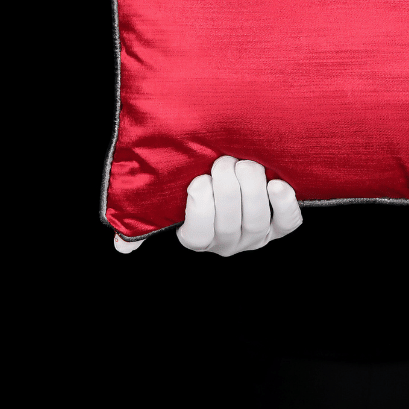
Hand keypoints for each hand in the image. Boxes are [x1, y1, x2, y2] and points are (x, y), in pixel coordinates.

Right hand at [112, 155, 301, 254]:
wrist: (240, 177)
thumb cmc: (203, 182)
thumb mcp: (171, 199)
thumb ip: (148, 217)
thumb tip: (120, 247)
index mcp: (199, 237)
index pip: (197, 236)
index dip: (200, 209)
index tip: (199, 181)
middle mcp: (228, 243)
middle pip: (228, 225)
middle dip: (227, 190)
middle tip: (224, 162)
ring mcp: (256, 236)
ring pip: (256, 222)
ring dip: (252, 191)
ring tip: (246, 164)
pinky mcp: (282, 226)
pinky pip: (287, 222)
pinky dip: (284, 204)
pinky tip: (278, 184)